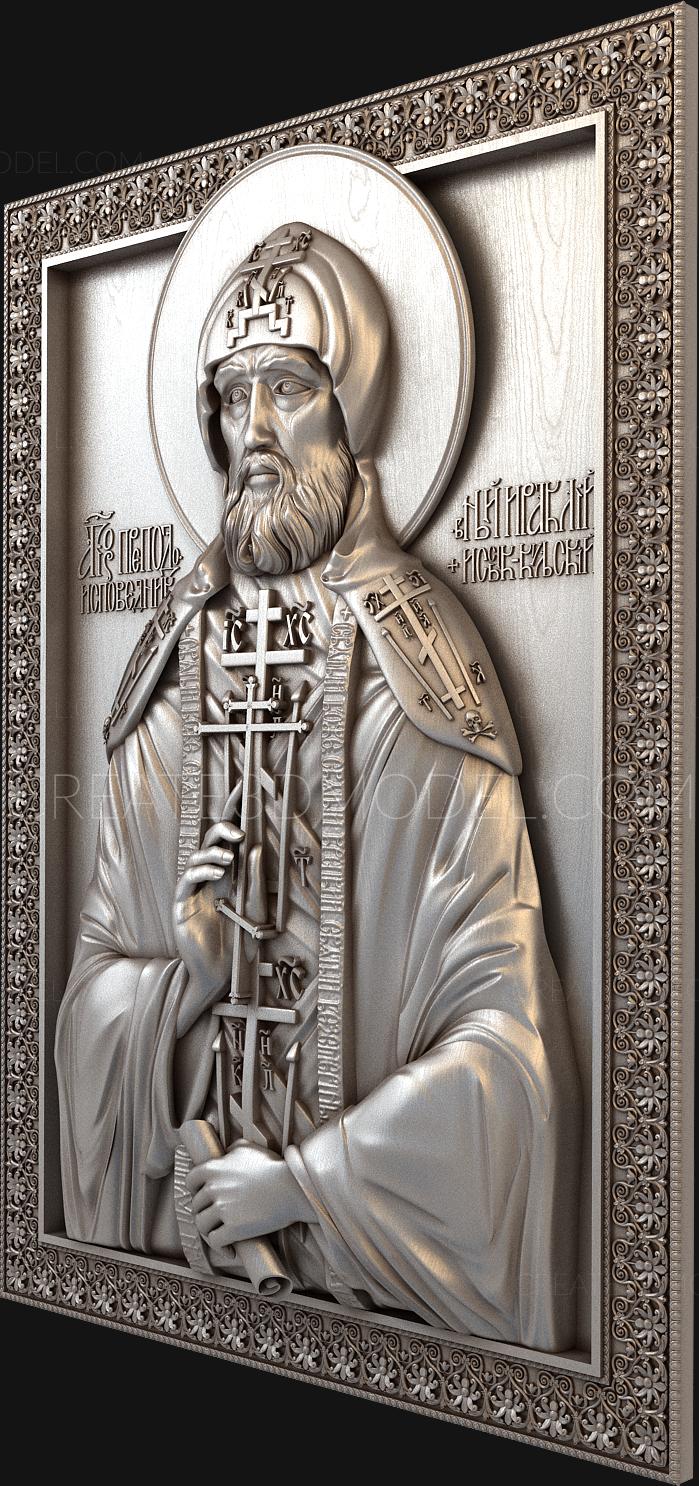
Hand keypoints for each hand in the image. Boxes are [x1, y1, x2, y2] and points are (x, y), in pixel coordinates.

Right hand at [173, 820, 242, 1031]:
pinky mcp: (183, 904)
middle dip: (224, 827)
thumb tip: (256, 848)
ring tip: (232, 858)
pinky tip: (219, 873)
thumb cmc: (239, 942)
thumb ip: (256, 880)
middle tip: (240, 830)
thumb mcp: (255, 909)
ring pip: (198, 857)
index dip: (235, 811)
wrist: (222, 975)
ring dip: (215, 852)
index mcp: (230, 874)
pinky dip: (203, 871)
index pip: (231, 837)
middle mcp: (211, 877)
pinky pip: (189, 880)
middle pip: (212, 840)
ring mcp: (194, 890)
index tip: (244, 787)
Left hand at [187, 1141, 312, 1248]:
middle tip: (218, 1218)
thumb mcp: (250, 1149)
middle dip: (206, 1212)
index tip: (205, 1197)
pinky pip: (215, 1241)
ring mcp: (222, 1209)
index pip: (191, 1181)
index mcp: (214, 1169)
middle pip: (197, 1206)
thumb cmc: (273, 1168)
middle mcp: (213, 1188)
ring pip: (202, 1225)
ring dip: (210, 1231)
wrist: (292, 1189)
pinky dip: (220, 1248)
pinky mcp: (232, 1229)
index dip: (196, 1190)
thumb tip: (225, 1152)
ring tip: (221, 1234)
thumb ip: (232, 1149)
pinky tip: (230, 1249)